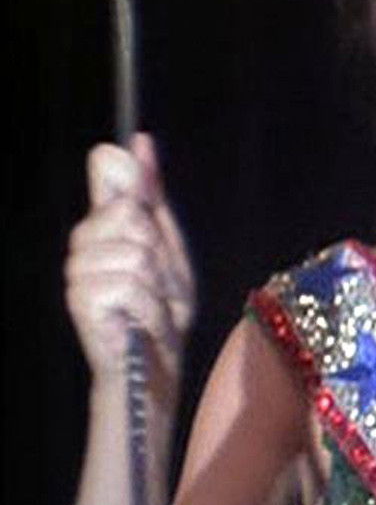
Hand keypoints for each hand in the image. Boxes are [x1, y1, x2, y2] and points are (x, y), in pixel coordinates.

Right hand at [65, 134, 195, 393]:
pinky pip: (131, 284)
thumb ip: (151, 197)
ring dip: (160, 286)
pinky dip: (150, 307)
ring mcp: (78, 270)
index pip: (107, 167)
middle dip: (162, 252)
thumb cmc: (161, 307)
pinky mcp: (80, 300)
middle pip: (132, 212)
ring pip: (137, 252)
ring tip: (152, 304)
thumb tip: (139, 141)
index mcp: (106, 223)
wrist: (153, 362)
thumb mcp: (168, 246)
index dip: (129, 169)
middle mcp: (84, 241)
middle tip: (160, 282)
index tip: (143, 180)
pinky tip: (140, 321)